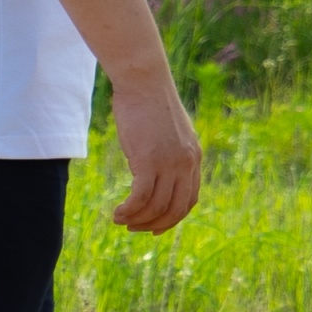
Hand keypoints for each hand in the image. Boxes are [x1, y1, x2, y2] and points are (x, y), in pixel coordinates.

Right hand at [108, 81, 203, 232]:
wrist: (144, 82)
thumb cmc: (150, 103)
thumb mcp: (169, 132)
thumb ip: (169, 152)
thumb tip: (156, 170)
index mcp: (194, 157)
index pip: (189, 199)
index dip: (173, 218)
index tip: (156, 227)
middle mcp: (186, 164)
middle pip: (175, 209)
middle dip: (154, 224)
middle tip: (134, 228)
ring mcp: (169, 163)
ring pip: (156, 207)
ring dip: (137, 219)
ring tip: (120, 219)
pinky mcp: (148, 161)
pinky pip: (141, 198)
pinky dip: (129, 210)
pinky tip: (117, 212)